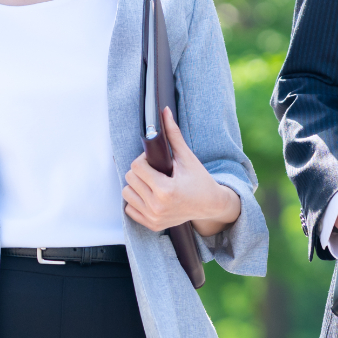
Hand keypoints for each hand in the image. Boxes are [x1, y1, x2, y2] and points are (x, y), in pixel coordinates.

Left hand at [123, 107, 241, 236]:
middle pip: (130, 179)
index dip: (144, 159)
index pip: (137, 166)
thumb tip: (164, 111)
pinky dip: (137, 200)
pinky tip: (150, 195)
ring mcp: (154, 218)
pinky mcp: (152, 225)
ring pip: (127, 193)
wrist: (210, 205)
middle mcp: (158, 206)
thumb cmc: (199, 180)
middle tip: (154, 171)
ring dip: (136, 185)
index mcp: (166, 190)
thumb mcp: (187, 157)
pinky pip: (129, 209)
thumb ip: (173, 135)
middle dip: (140, 171)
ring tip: (151, 182)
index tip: (155, 160)